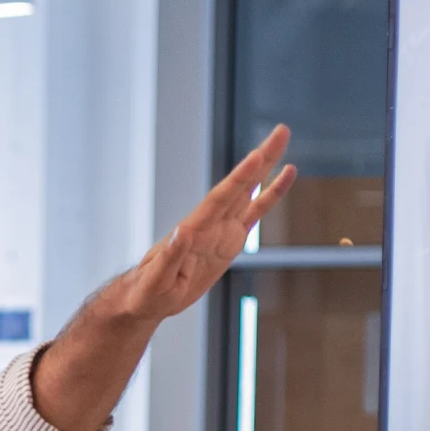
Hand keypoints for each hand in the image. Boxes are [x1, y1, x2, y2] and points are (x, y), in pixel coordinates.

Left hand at [117, 126, 297, 322]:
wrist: (146, 299)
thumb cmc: (146, 291)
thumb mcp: (156, 279)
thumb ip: (170, 256)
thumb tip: (183, 232)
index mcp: (194, 230)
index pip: (220, 198)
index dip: (239, 178)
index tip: (257, 156)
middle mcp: (209, 222)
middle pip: (239, 185)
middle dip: (261, 159)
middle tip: (281, 131)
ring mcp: (221, 228)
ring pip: (249, 192)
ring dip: (267, 168)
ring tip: (283, 141)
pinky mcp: (229, 240)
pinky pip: (254, 213)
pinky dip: (269, 195)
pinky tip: (283, 177)